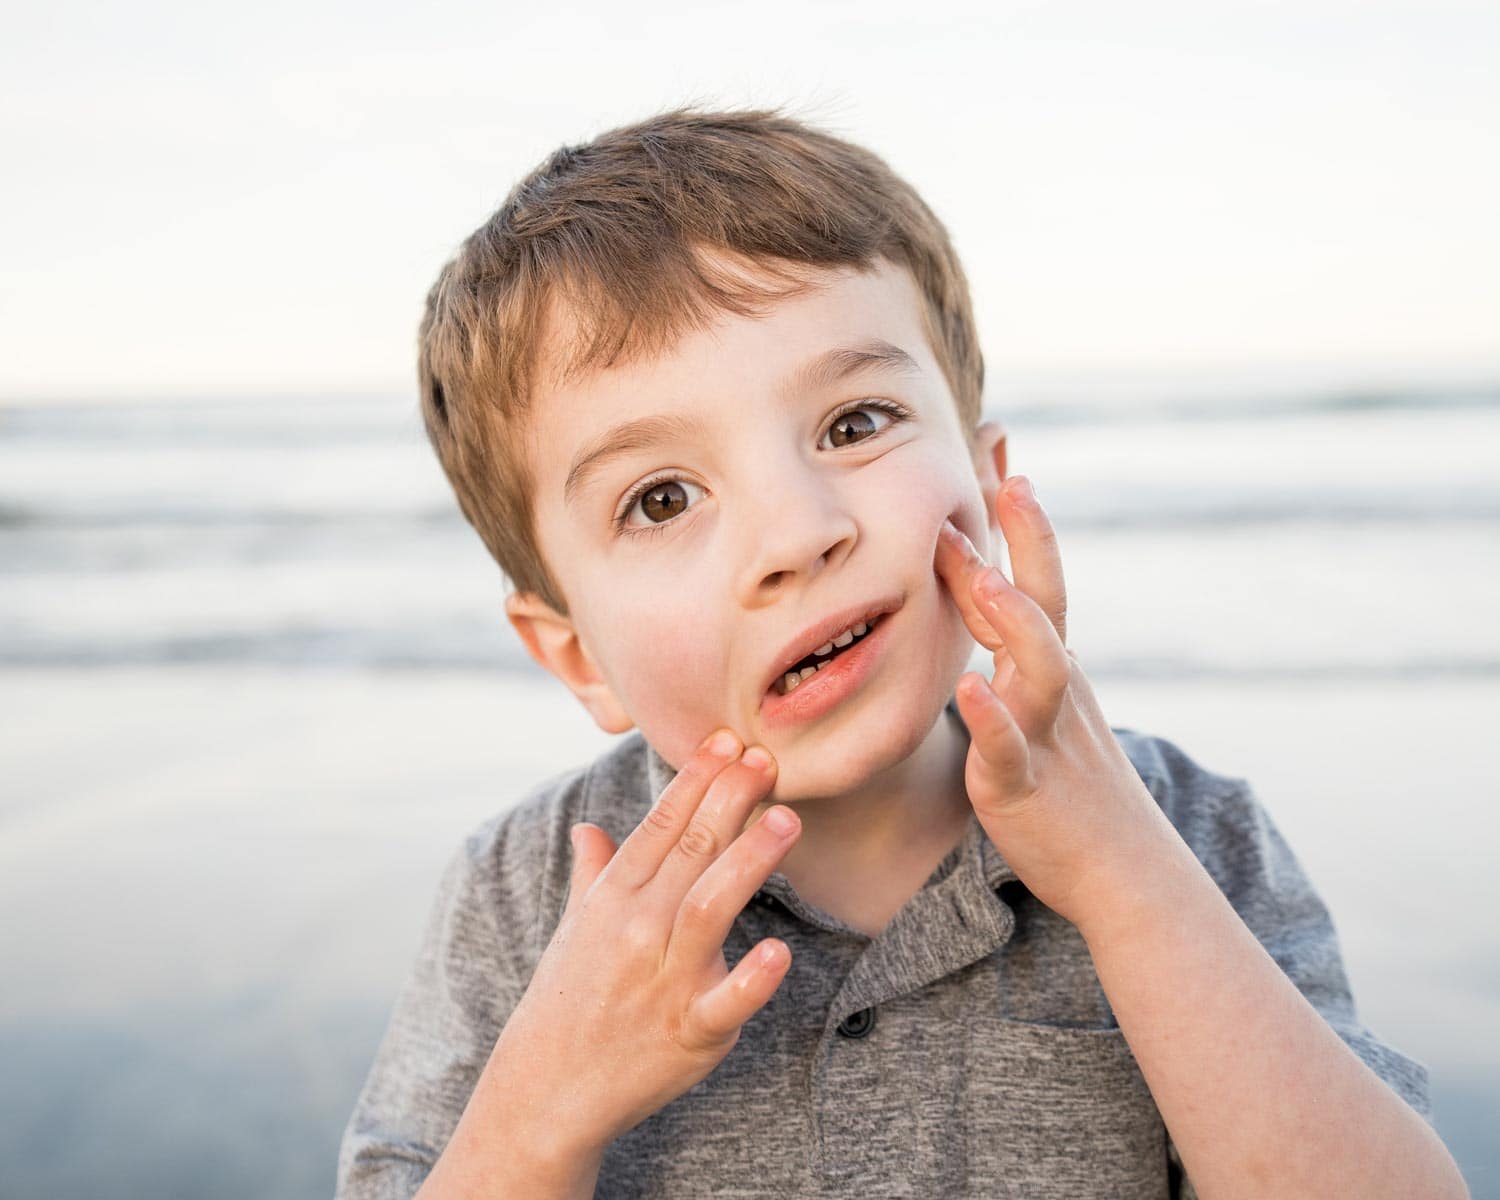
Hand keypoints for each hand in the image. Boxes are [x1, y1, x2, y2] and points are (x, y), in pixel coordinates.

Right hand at [486, 731, 799, 1159]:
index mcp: (612, 900)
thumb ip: (593, 874)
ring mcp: (664, 981)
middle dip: (729, 801)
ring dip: (747, 862)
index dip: (695, 780)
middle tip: (765, 757)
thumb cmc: (568, 1000)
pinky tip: (779, 951)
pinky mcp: (690, 1033)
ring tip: (785, 821)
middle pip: (689, 853)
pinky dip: (750, 979)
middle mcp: (637, 931)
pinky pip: (725, 1003)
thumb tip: (587, 827)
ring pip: (710, 909)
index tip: (726, 739)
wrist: (545, 1091)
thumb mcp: (572, 928)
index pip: (659, 826)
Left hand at [932, 475, 1176, 930]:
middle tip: (1007, 475)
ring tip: (985, 575)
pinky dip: (991, 721)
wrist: (1125, 875)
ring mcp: (1044, 735)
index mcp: (1051, 666)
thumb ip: (1015, 648)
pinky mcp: (1023, 788)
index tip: (1000, 446)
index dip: (1017, 515)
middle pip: (1046, 601)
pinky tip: (971, 693)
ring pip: (1037, 669)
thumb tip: (988, 590)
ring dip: (1013, 620)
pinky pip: (1007, 752)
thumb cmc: (1076, 787)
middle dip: (1028, 539)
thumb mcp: (1046, 705)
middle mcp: (1054, 688)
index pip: (1034, 573)